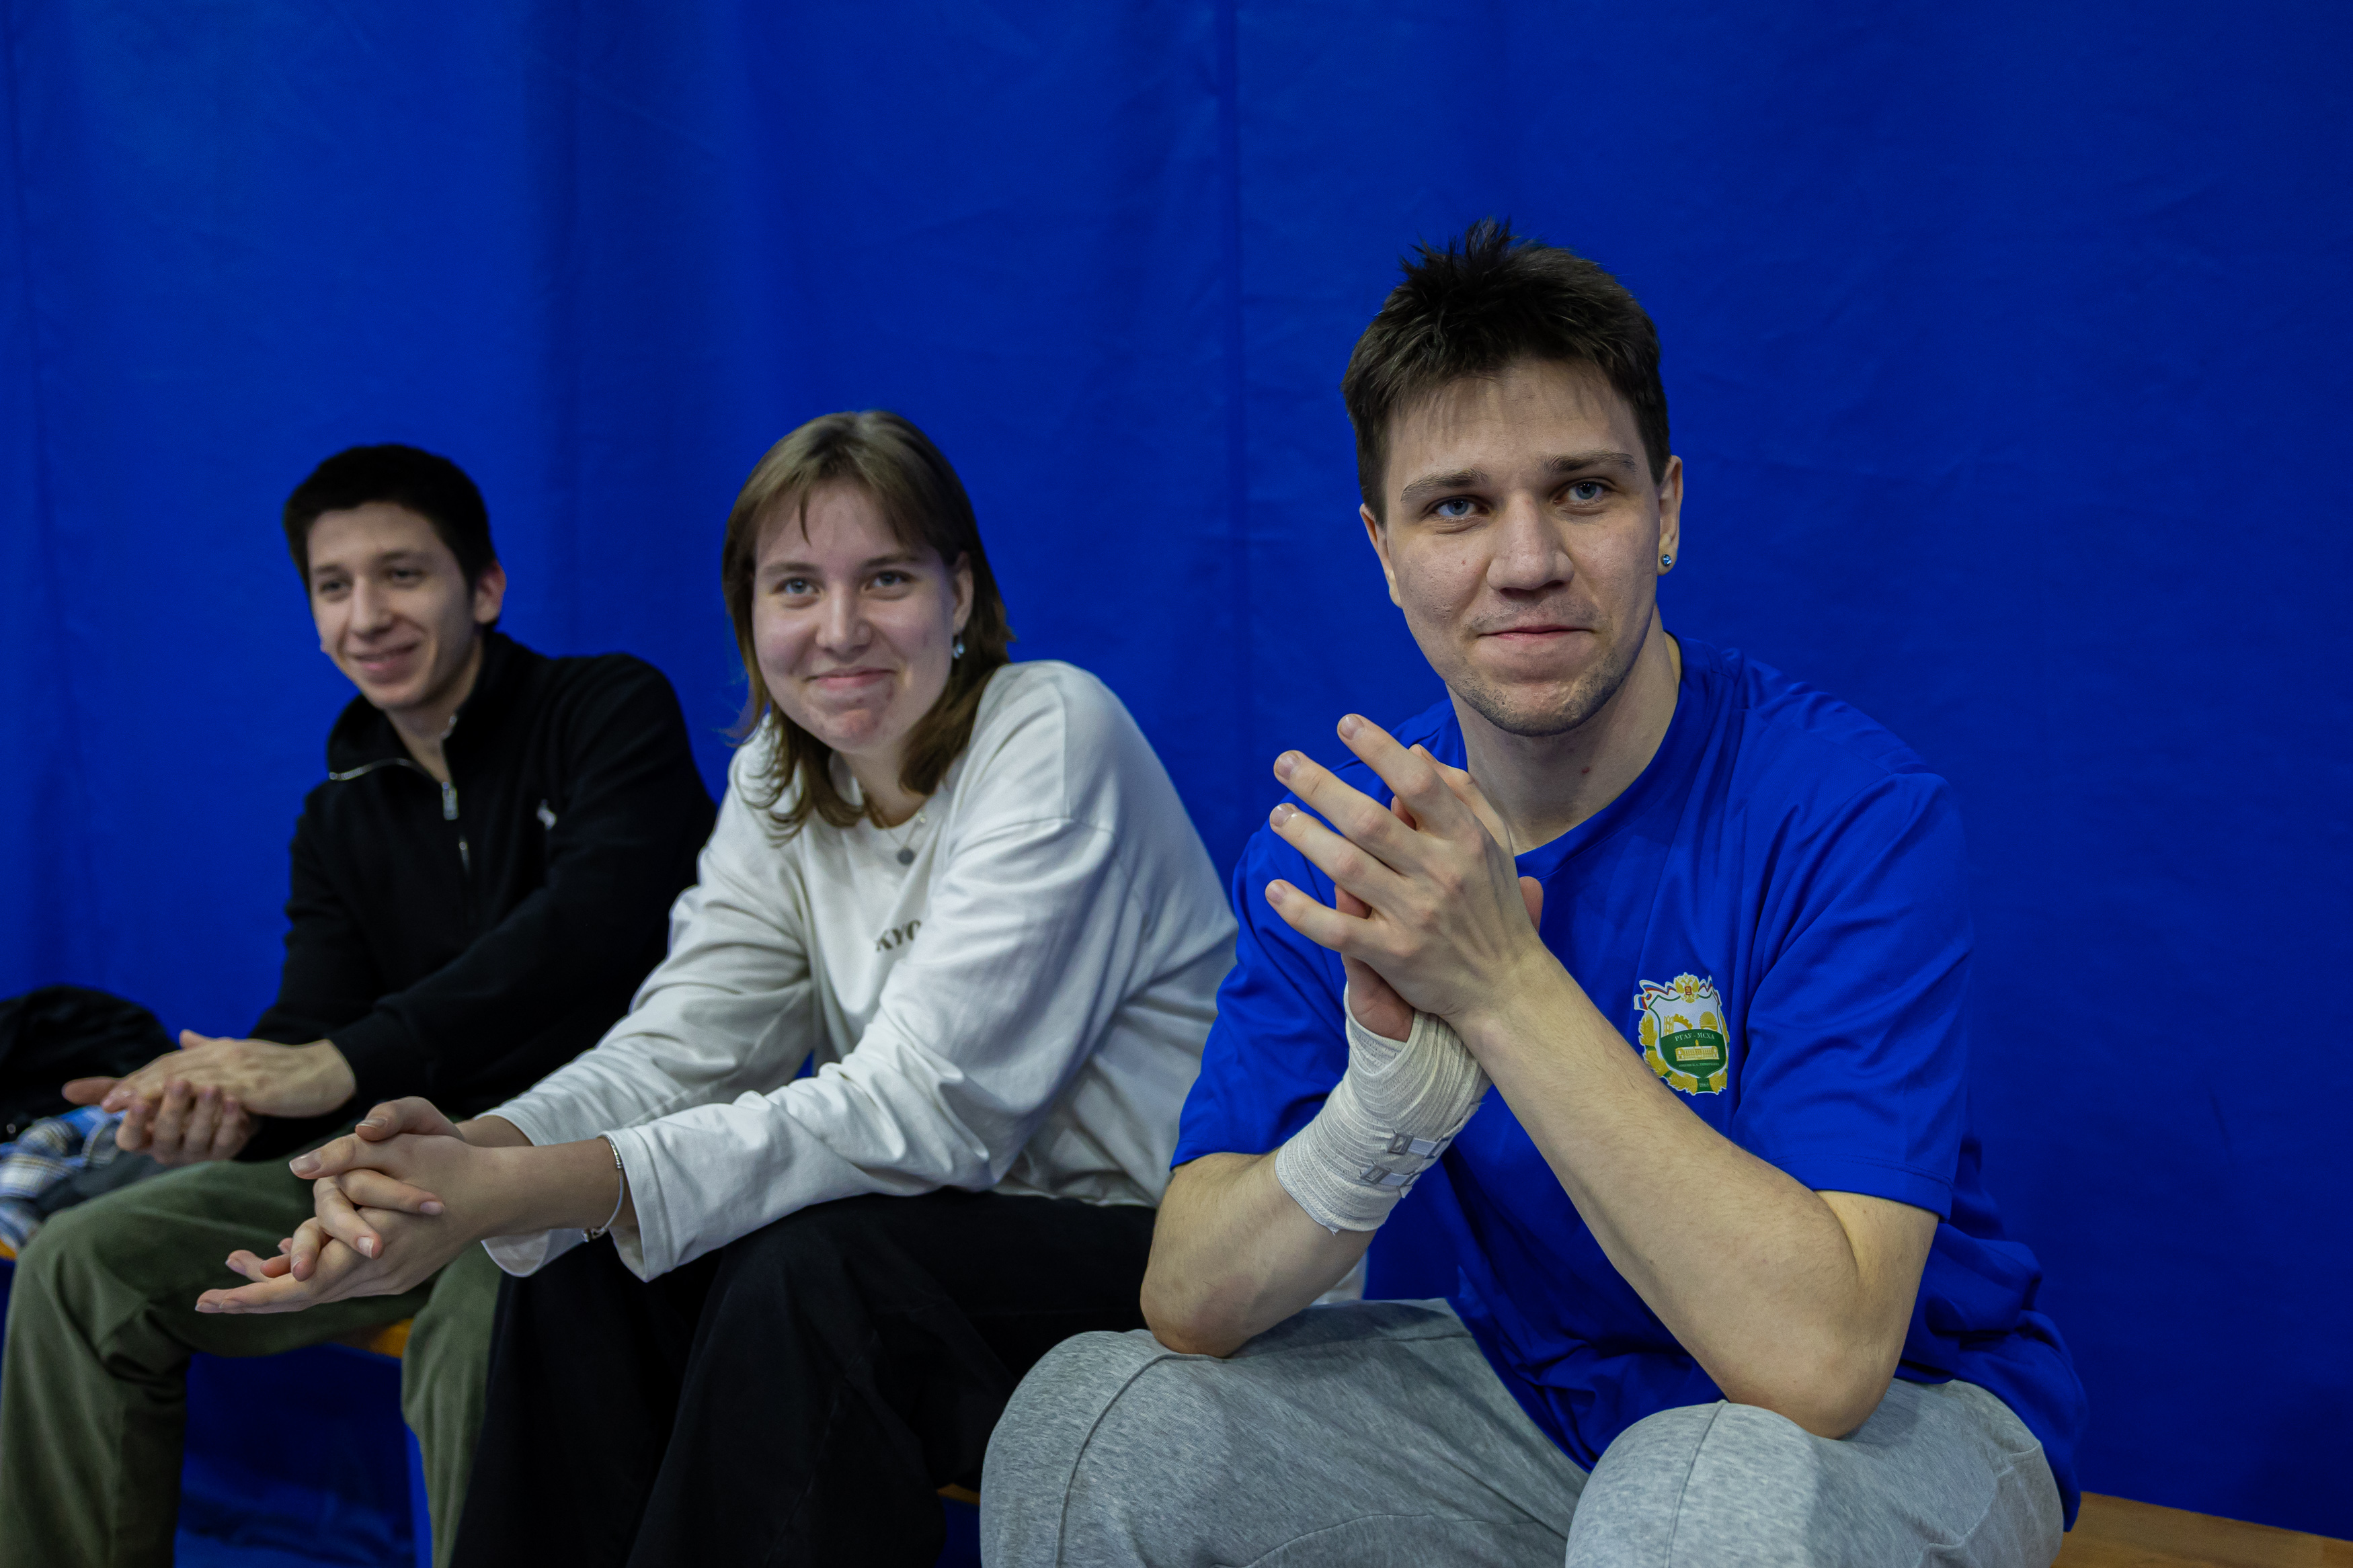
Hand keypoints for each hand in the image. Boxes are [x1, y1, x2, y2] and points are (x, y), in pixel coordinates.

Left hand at [68, 1033, 356, 1137]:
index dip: (137, 1077)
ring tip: (123, 1107)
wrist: (330, 1071)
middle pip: (170, 1068)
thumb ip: (214, 1048)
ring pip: (184, 1078)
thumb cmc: (290, 1071)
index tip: (107, 1095)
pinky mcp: (253, 1086)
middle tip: (104, 1103)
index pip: (170, 1062)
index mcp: (221, 1050)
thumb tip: (184, 1036)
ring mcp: (238, 1068)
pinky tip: (168, 1111)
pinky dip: (184, 1100)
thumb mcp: (247, 1058)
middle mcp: (224, 1054)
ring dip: (149, 1092)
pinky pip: (212, 1092)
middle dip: (134, 1085)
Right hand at [89, 1079, 256, 1164]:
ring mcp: (196, 1153)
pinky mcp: (223, 1151)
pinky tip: (235, 1100)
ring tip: (212, 1087)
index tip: (138, 1101)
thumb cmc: (171, 1100)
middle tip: (180, 1082)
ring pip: (198, 1136)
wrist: (221, 1107)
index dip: (133, 1122)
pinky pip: (226, 1138)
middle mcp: (166, 1149)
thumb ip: (112, 1090)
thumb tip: (66, 1089)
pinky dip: (231, 1120)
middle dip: (172, 1109)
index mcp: (143, 1137)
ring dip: (205, 1111)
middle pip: (166, 1135)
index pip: (129, 1139)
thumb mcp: (142, 1092)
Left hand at [197, 1109, 485, 1314]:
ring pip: (322, 1291)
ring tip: (237, 1269)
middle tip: (205, 1300)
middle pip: (305, 1298)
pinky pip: (343, 1282)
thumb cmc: (450, 1166)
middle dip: (253, 1298)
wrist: (500, 1193)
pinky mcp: (396, 1277)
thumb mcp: (399, 1151)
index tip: (211, 1299)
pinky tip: (288, 1262)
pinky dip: (312, 1275)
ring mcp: (390, 1281)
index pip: (302, 1286)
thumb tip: (299, 1167)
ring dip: (280, 1284)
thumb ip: (347, 1159)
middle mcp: (378, 1275)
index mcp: (373, 1250)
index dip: (253, 1295)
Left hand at [1267, 716, 1550, 1029]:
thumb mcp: (1496, 842)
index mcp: (1466, 839)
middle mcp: (1441, 873)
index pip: (1418, 784)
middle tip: (1284, 763)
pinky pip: (1338, 931)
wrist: (1508, 986)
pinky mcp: (1394, 955)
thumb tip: (1414, 751)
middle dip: (1321, 786)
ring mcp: (1415, 916)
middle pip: (1370, 821)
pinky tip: (1275, 890)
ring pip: (1347, 869)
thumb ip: (1462, 793)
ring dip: (1306, 838)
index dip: (1380, 749)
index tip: (1344, 724)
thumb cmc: (1495, 903)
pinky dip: (1302, 911)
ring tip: (1279, 816)